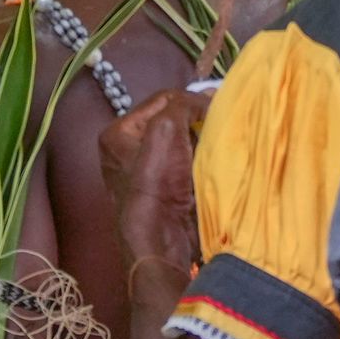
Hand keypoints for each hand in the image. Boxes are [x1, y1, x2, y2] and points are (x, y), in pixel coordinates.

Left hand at [95, 87, 204, 275]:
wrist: (161, 238)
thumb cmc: (156, 182)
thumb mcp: (166, 129)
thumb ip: (182, 105)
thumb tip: (205, 100)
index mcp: (118, 133)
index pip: (161, 100)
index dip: (190, 100)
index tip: (217, 106)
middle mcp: (127, 151)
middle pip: (171, 122)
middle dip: (196, 121)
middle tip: (221, 121)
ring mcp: (146, 173)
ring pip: (181, 144)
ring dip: (201, 141)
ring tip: (221, 140)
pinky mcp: (165, 191)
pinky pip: (187, 165)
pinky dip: (202, 160)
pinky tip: (216, 160)